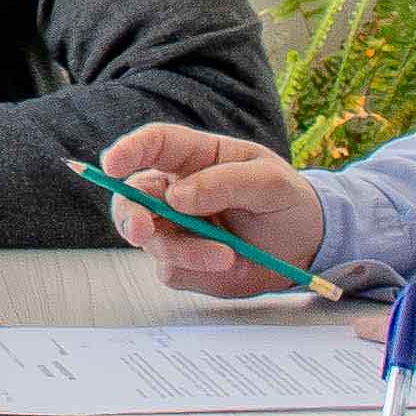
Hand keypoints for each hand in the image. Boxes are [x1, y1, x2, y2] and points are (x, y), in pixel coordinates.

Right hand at [96, 121, 324, 295]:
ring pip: (150, 240)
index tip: (111, 165)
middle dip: (131, 215)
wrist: (305, 248)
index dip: (127, 150)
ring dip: (182, 251)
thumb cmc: (287, 203)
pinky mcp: (183, 262)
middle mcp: (176, 190)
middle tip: (144, 231)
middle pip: (131, 197)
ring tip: (227, 256)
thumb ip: (226, 183)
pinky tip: (227, 265)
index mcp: (197, 157)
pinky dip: (194, 271)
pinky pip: (169, 269)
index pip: (154, 144)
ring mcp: (176, 227)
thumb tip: (178, 197)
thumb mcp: (272, 184)